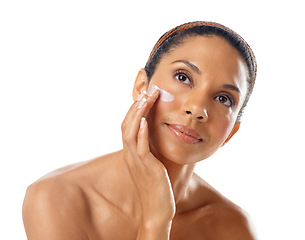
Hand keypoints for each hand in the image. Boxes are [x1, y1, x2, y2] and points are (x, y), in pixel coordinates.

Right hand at [121, 86, 175, 223]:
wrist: (157, 211)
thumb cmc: (157, 188)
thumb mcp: (152, 165)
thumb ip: (150, 151)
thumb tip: (155, 138)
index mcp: (132, 153)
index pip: (129, 126)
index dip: (135, 110)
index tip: (145, 96)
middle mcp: (131, 155)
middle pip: (127, 125)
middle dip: (136, 107)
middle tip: (147, 91)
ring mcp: (137, 162)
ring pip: (131, 133)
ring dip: (137, 115)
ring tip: (145, 99)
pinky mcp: (147, 168)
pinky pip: (141, 148)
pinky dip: (141, 134)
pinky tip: (144, 121)